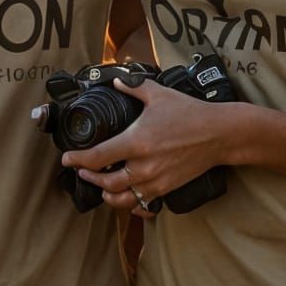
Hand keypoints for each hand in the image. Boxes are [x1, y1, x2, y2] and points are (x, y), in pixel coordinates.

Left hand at [61, 75, 257, 212]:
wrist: (219, 134)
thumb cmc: (189, 112)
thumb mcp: (158, 94)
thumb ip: (133, 87)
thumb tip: (118, 80)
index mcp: (136, 142)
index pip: (97, 157)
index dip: (77, 160)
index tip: (67, 159)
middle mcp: (143, 166)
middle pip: (105, 182)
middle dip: (89, 178)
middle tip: (81, 172)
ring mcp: (155, 181)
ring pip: (121, 199)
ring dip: (106, 194)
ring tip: (99, 186)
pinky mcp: (167, 190)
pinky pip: (142, 204)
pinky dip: (129, 204)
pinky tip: (124, 197)